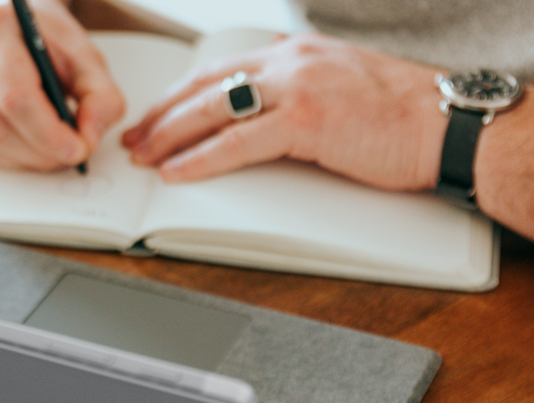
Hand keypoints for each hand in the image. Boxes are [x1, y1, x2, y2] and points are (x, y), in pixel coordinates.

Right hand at [0, 1, 124, 170]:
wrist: (6, 30)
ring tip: (46, 151)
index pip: (15, 96)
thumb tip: (89, 138)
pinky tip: (19, 142)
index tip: (76, 150)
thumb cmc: (43, 44)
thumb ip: (101, 98)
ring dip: (20, 159)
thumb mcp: (86, 60)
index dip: (48, 133)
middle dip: (38, 153)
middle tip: (66, 155)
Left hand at [121, 32, 447, 190]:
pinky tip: (177, 171)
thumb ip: (294, 96)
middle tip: (133, 138)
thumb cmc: (399, 115)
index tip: (155, 116)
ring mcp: (296, 87)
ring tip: (144, 156)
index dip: (180, 96)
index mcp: (294, 53)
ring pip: (212, 109)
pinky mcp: (305, 120)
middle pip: (204, 86)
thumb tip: (255, 120)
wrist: (447, 123)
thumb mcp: (336, 89)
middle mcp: (289, 61)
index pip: (219, 70)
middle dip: (162, 115)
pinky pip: (237, 141)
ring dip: (170, 136)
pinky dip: (202, 158)